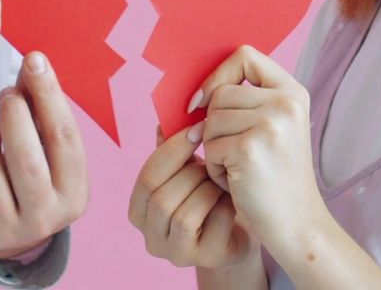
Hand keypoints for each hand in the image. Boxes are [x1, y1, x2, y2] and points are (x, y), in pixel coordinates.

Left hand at [0, 51, 89, 257]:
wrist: (16, 234)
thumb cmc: (36, 177)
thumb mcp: (49, 151)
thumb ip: (43, 112)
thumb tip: (33, 63)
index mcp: (74, 193)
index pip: (65, 138)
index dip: (49, 95)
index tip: (34, 60)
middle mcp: (45, 217)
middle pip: (26, 160)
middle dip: (13, 116)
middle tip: (6, 95)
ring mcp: (8, 232)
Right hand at [128, 124, 255, 270]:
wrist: (241, 226)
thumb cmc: (210, 194)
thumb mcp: (189, 170)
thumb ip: (173, 149)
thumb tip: (164, 120)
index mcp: (139, 210)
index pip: (146, 176)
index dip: (172, 149)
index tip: (197, 128)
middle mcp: (150, 236)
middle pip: (160, 198)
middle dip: (191, 173)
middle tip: (214, 158)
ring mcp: (175, 253)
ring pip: (182, 215)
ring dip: (207, 190)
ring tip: (221, 180)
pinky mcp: (204, 259)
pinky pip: (211, 226)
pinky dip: (223, 206)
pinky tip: (231, 198)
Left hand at [196, 45, 328, 248]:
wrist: (297, 225)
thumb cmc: (276, 179)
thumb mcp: (271, 129)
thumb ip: (244, 102)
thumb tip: (192, 93)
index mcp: (293, 92)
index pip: (245, 56)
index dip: (219, 74)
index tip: (206, 99)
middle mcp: (286, 103)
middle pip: (220, 94)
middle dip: (215, 127)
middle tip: (238, 155)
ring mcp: (270, 124)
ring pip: (210, 121)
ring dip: (214, 149)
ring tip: (240, 169)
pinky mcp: (250, 148)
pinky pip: (209, 147)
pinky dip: (214, 169)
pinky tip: (237, 182)